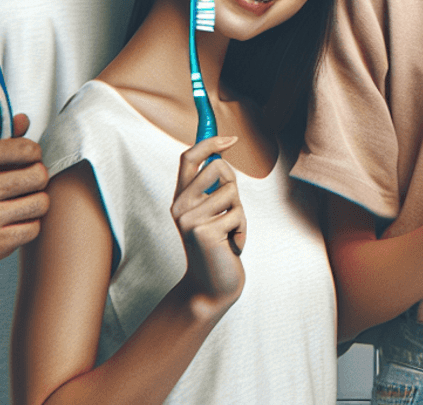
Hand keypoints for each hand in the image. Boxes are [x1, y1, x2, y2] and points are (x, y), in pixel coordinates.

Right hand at [0, 112, 48, 263]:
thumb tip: (23, 120)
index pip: (28, 149)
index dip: (31, 153)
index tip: (23, 160)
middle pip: (39, 176)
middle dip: (35, 177)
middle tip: (22, 182)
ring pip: (41, 203)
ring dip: (33, 202)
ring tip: (17, 201)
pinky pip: (33, 229)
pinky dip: (26, 226)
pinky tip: (9, 221)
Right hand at [171, 135, 245, 310]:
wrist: (213, 284)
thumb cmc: (219, 243)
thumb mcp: (213, 209)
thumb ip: (213, 184)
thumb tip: (222, 148)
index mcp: (181, 197)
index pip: (188, 158)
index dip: (209, 142)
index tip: (231, 139)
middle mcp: (179, 206)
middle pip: (217, 166)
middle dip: (233, 183)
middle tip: (229, 210)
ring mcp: (189, 220)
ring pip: (231, 190)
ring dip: (239, 211)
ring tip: (228, 231)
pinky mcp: (203, 232)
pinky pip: (238, 214)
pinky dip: (242, 229)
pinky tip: (230, 245)